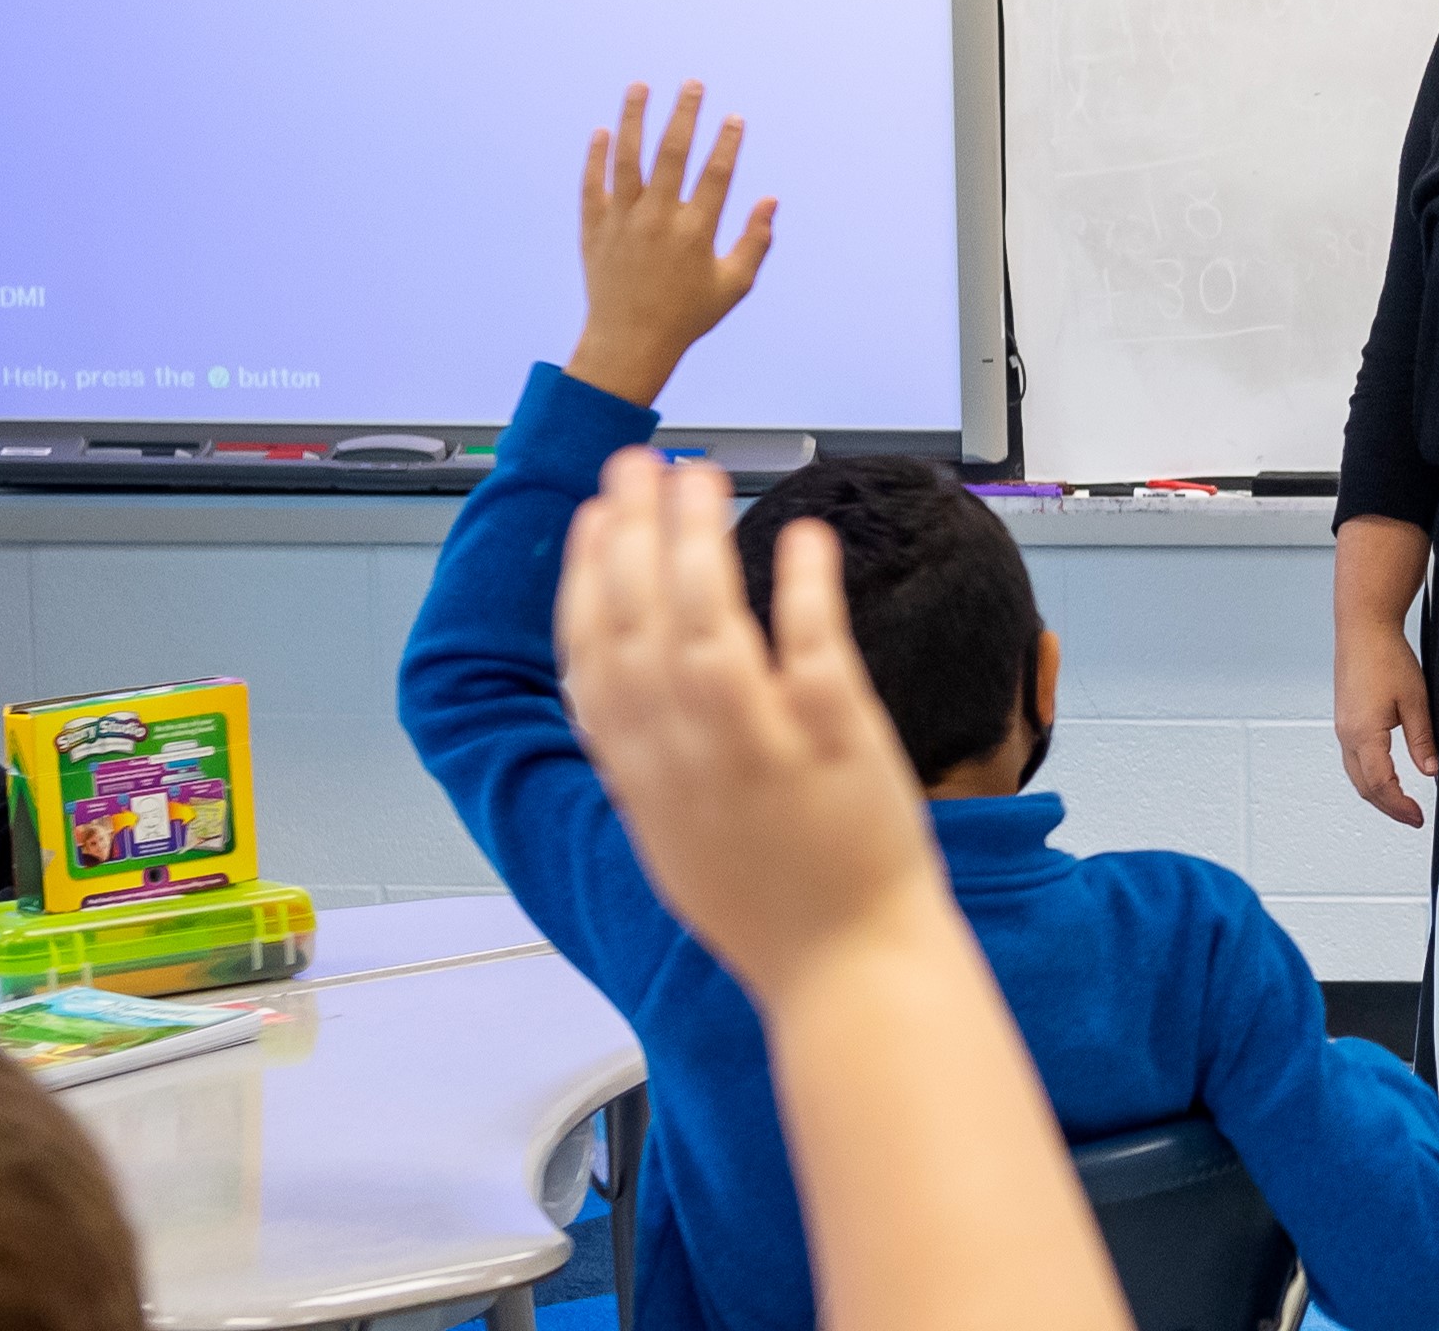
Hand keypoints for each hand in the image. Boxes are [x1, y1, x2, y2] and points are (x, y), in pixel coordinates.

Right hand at [557, 447, 947, 1009]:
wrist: (850, 974)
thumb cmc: (773, 911)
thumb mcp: (675, 840)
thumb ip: (645, 763)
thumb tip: (623, 691)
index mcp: (644, 783)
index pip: (591, 662)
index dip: (588, 580)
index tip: (596, 520)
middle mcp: (688, 762)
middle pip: (640, 626)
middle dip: (633, 533)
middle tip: (641, 464)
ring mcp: (759, 753)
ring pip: (708, 629)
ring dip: (700, 542)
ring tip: (704, 478)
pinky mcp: (835, 749)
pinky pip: (811, 653)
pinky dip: (803, 589)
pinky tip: (806, 537)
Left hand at [565, 81, 776, 407]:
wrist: (628, 344)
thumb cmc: (687, 316)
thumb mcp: (733, 285)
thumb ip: (756, 241)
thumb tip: (771, 200)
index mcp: (695, 233)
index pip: (715, 175)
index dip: (727, 143)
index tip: (734, 118)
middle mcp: (658, 221)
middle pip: (672, 154)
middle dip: (684, 115)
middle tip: (692, 84)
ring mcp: (622, 222)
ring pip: (626, 160)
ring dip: (633, 119)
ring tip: (639, 86)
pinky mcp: (594, 230)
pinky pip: (593, 185)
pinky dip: (595, 157)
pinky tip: (602, 130)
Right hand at [1336, 622, 1438, 827]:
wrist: (1363, 628)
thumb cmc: (1385, 656)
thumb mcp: (1416, 701)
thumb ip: (1423, 740)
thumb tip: (1431, 770)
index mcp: (1364, 734)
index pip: (1381, 785)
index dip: (1400, 806)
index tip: (1417, 817)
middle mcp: (1347, 734)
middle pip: (1364, 786)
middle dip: (1388, 807)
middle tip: (1411, 817)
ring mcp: (1343, 727)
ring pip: (1356, 775)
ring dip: (1377, 793)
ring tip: (1399, 801)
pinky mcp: (1344, 719)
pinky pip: (1352, 758)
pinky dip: (1368, 775)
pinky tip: (1384, 774)